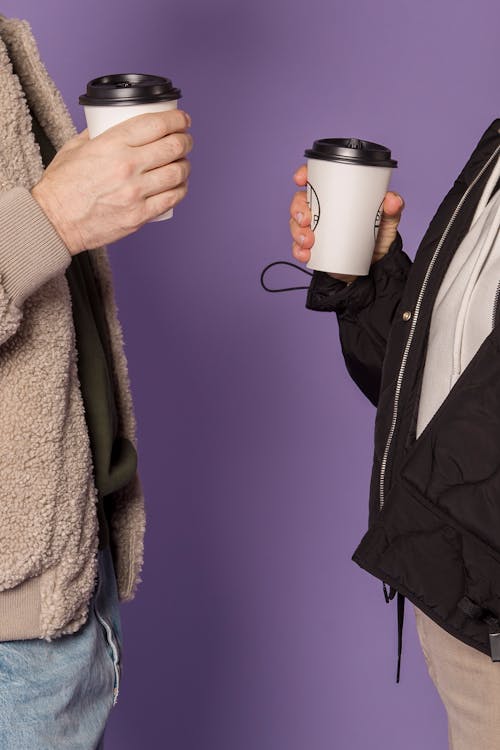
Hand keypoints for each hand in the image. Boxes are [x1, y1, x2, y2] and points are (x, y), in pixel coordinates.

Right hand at [31, 109, 192, 254]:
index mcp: (112, 144)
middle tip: (185, 140)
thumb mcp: (76, 147)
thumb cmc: (62, 186)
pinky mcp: (140, 216)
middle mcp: (128, 167)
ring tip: (183, 163)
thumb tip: (114, 123)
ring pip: (178, 173)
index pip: (157, 124)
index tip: (182, 119)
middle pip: (174, 147)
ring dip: (185, 165)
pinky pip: (172, 199)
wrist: (54, 221)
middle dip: (186, 140)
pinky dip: (181, 189)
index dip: (177, 119)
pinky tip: (179, 185)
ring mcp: (136, 193)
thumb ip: (98, 133)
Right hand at [289, 164, 404, 282]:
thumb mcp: (387, 221)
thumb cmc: (378, 237)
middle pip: (300, 201)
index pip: (316, 179)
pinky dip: (298, 251)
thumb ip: (393, 209)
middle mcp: (323, 210)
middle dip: (297, 209)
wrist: (375, 266)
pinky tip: (305, 254)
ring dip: (297, 232)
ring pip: (295, 224)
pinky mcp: (313, 248)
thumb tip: (392, 201)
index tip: (300, 179)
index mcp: (337, 196)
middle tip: (306, 220)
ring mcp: (315, 229)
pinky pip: (298, 247)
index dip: (304, 175)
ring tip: (308, 241)